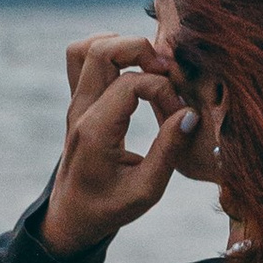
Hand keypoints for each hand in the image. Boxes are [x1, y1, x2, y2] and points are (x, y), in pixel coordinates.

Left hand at [39, 31, 198, 256]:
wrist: (71, 217)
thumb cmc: (109, 208)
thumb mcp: (146, 190)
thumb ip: (168, 151)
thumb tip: (190, 114)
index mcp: (95, 131)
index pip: (132, 83)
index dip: (164, 91)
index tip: (178, 115)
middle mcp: (80, 111)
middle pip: (102, 50)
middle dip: (141, 50)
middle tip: (167, 72)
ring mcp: (74, 104)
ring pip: (87, 48)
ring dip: (121, 45)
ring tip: (149, 65)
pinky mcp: (77, 102)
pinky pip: (81, 59)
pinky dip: (108, 51)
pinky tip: (132, 68)